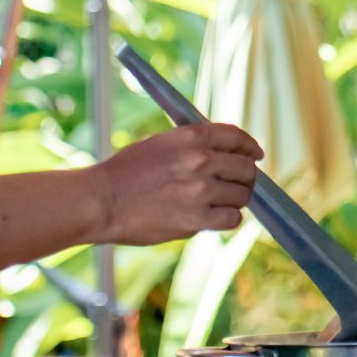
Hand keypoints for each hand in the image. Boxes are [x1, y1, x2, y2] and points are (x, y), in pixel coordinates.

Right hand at [97, 123, 262, 243]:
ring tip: (219, 202)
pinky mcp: (196, 219)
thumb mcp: (160, 144)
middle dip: (246, 177)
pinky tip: (215, 217)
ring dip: (235, 200)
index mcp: (192, 136)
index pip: (236, 137)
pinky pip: (231, 219)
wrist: (100, 201)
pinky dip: (227, 219)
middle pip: (246, 169)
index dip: (250, 147)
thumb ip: (192, 146)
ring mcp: (200, 190)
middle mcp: (201, 160)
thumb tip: (223, 154)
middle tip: (239, 184)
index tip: (256, 155)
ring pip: (241, 196)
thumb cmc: (124, 173)